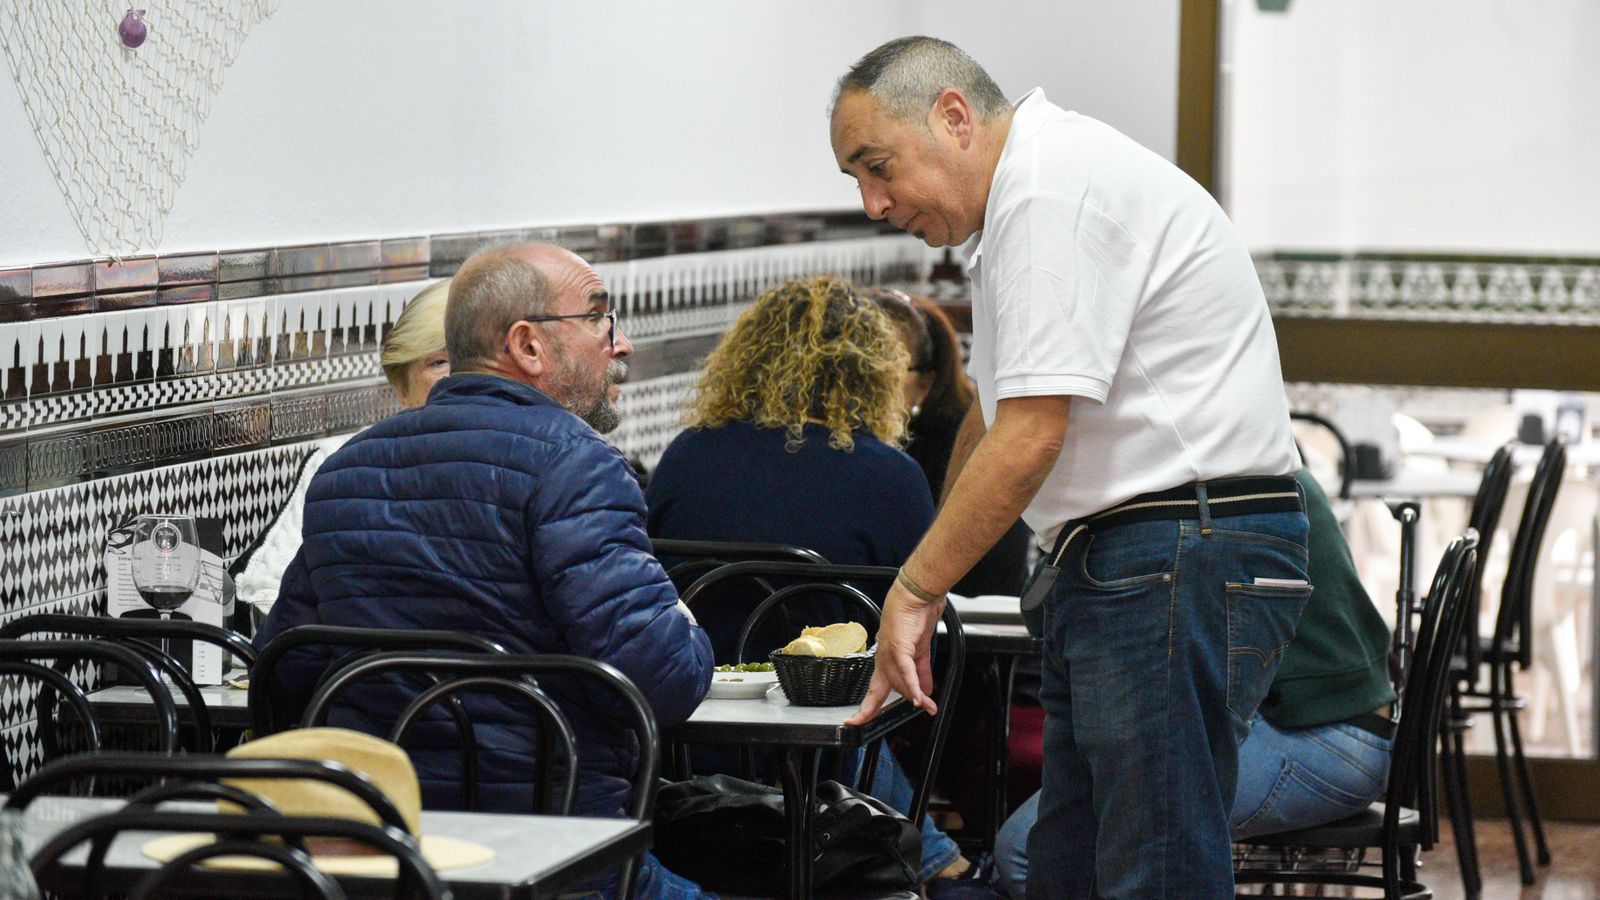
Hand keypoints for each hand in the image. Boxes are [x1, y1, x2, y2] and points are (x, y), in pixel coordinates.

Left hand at [845, 580, 943, 723]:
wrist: (918, 595)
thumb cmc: (916, 617)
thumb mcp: (920, 651)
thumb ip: (922, 673)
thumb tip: (925, 693)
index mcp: (887, 660)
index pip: (874, 689)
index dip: (866, 707)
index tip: (855, 721)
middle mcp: (884, 658)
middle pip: (878, 690)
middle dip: (871, 710)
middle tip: (863, 724)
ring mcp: (890, 652)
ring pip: (898, 682)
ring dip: (915, 697)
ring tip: (928, 707)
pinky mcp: (901, 646)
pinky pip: (907, 671)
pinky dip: (913, 686)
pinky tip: (918, 699)